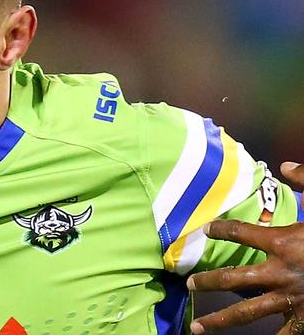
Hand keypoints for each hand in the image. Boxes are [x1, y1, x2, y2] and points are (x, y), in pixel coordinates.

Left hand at [187, 162, 303, 333]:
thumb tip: (284, 164)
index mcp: (283, 243)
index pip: (240, 233)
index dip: (221, 230)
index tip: (207, 230)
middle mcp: (280, 272)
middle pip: (233, 278)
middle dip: (208, 281)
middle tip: (189, 284)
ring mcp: (291, 298)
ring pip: (248, 312)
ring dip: (221, 320)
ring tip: (198, 327)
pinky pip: (284, 331)